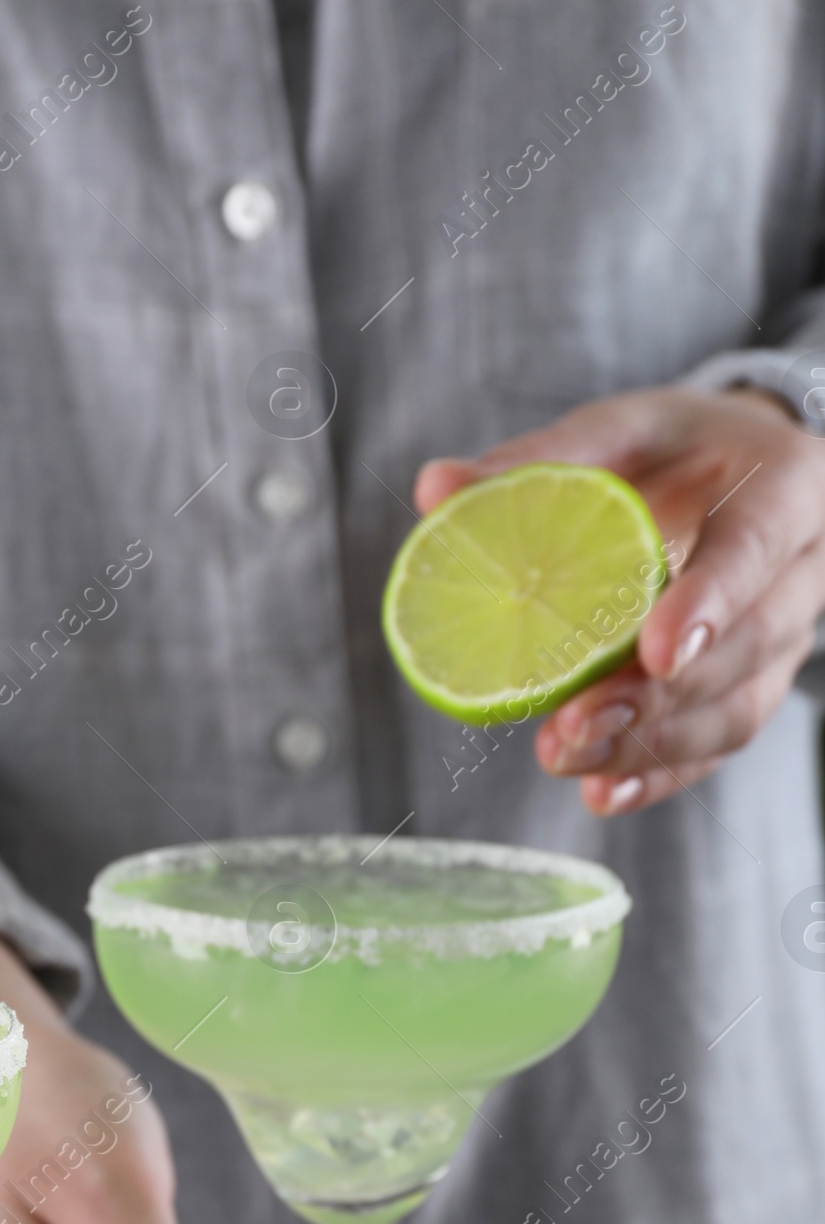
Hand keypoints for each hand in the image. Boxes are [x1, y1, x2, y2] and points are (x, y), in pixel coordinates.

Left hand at [416, 384, 824, 815]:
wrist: (741, 477)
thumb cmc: (679, 449)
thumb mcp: (623, 430)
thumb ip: (542, 459)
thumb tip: (435, 489)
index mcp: (783, 485)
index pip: (756, 546)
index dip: (711, 602)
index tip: (656, 653)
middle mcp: (800, 568)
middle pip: (747, 645)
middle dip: (660, 697)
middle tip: (574, 723)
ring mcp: (784, 636)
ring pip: (736, 709)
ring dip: (649, 745)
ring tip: (567, 755)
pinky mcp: (755, 686)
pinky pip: (717, 743)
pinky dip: (658, 777)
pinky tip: (600, 793)